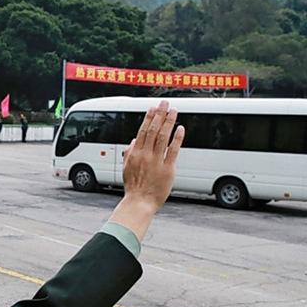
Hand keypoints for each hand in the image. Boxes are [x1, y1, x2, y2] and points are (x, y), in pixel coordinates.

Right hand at [109, 101, 184, 239]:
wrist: (140, 203)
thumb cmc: (134, 188)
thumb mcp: (126, 168)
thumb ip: (129, 153)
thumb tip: (133, 141)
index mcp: (135, 153)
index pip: (142, 130)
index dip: (149, 118)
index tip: (154, 108)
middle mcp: (145, 155)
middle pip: (153, 130)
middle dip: (160, 115)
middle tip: (165, 103)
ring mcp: (157, 161)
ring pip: (163, 137)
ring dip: (169, 122)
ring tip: (174, 111)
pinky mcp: (168, 169)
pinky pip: (173, 151)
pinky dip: (177, 139)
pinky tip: (180, 129)